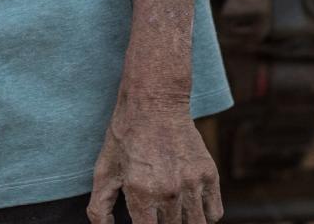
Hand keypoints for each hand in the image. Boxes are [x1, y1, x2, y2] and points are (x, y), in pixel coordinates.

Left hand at [87, 102, 222, 223]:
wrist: (155, 102)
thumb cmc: (125, 136)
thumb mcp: (104, 170)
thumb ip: (99, 207)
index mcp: (140, 193)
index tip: (143, 223)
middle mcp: (169, 192)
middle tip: (155, 214)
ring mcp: (192, 183)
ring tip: (171, 215)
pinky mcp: (209, 174)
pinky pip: (214, 214)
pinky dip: (204, 217)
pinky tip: (189, 209)